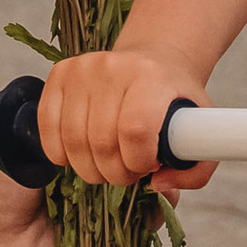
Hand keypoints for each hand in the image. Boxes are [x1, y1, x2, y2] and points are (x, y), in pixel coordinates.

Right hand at [37, 49, 214, 191]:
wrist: (153, 61)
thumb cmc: (173, 102)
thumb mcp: (199, 131)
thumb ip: (194, 171)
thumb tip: (157, 185)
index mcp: (152, 77)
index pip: (135, 130)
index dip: (138, 162)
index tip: (147, 166)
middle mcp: (113, 67)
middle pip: (101, 141)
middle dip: (114, 172)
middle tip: (127, 172)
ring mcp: (82, 68)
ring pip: (73, 140)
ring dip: (89, 168)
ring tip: (107, 164)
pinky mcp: (60, 73)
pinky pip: (47, 127)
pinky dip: (61, 153)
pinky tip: (81, 154)